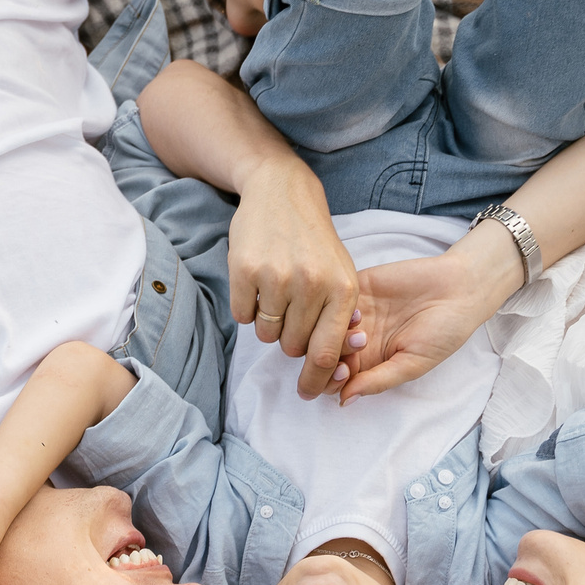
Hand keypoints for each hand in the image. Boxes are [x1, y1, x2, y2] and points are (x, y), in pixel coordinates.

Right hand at [225, 156, 356, 397]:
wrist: (281, 192)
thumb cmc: (314, 241)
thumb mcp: (341, 272)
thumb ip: (341, 316)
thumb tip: (336, 362)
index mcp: (342, 289)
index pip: (327, 353)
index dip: (316, 379)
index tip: (307, 392)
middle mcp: (311, 284)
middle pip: (292, 347)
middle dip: (289, 339)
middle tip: (290, 314)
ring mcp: (276, 277)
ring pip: (266, 335)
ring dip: (268, 324)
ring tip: (275, 294)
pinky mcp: (244, 270)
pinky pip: (242, 316)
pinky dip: (247, 307)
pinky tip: (257, 282)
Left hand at [336, 239, 518, 400]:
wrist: (459, 290)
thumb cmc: (443, 332)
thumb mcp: (413, 363)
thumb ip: (378, 381)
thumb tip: (343, 401)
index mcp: (370, 363)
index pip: (334, 378)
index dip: (331, 380)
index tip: (347, 374)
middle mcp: (358, 339)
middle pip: (323, 354)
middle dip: (329, 358)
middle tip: (352, 354)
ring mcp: (356, 313)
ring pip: (323, 328)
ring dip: (333, 334)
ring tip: (361, 333)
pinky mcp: (358, 288)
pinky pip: (333, 300)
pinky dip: (338, 308)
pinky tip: (360, 312)